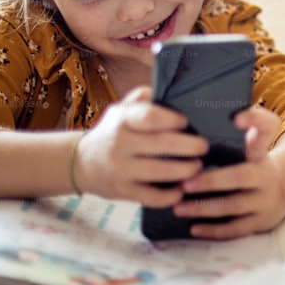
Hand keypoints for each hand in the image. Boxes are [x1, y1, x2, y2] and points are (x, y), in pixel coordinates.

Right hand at [73, 86, 206, 206]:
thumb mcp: (121, 110)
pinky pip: (150, 196)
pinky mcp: (122, 191)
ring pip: (158, 171)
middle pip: (161, 144)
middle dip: (189, 146)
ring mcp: (120, 169)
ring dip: (184, 170)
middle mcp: (120, 143)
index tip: (186, 122)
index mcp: (122, 120)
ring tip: (197, 167)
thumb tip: (167, 87)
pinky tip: (182, 190)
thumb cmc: (111, 132)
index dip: (172, 119)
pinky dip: (169, 195)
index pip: (149, 116)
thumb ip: (142, 97)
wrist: (80, 163)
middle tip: (204, 147)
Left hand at [172, 105, 284, 238]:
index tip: (235, 118)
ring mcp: (264, 200)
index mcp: (260, 151)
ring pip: (233, 206)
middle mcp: (265, 174)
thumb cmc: (254, 163)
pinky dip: (214, 231)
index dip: (253, 121)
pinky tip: (194, 228)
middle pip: (241, 175)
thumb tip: (230, 112)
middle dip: (211, 181)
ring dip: (204, 208)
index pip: (266, 127)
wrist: (282, 191)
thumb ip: (242, 125)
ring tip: (178, 207)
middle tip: (183, 183)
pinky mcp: (259, 222)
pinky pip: (236, 229)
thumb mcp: (254, 143)